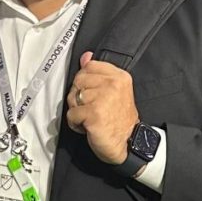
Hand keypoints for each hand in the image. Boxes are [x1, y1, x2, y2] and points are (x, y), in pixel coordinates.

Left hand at [65, 51, 138, 165]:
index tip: (92, 93)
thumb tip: (86, 56)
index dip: (85, 81)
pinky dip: (75, 123)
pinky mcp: (94, 114)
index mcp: (119, 77)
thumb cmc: (120, 121)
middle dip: (79, 96)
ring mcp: (103, 98)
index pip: (89, 66)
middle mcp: (112, 84)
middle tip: (91, 108)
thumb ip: (99, 73)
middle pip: (78, 80)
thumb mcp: (114, 92)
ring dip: (77, 111)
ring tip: (91, 118)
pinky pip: (71, 113)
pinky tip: (87, 127)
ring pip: (73, 97)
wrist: (130, 144)